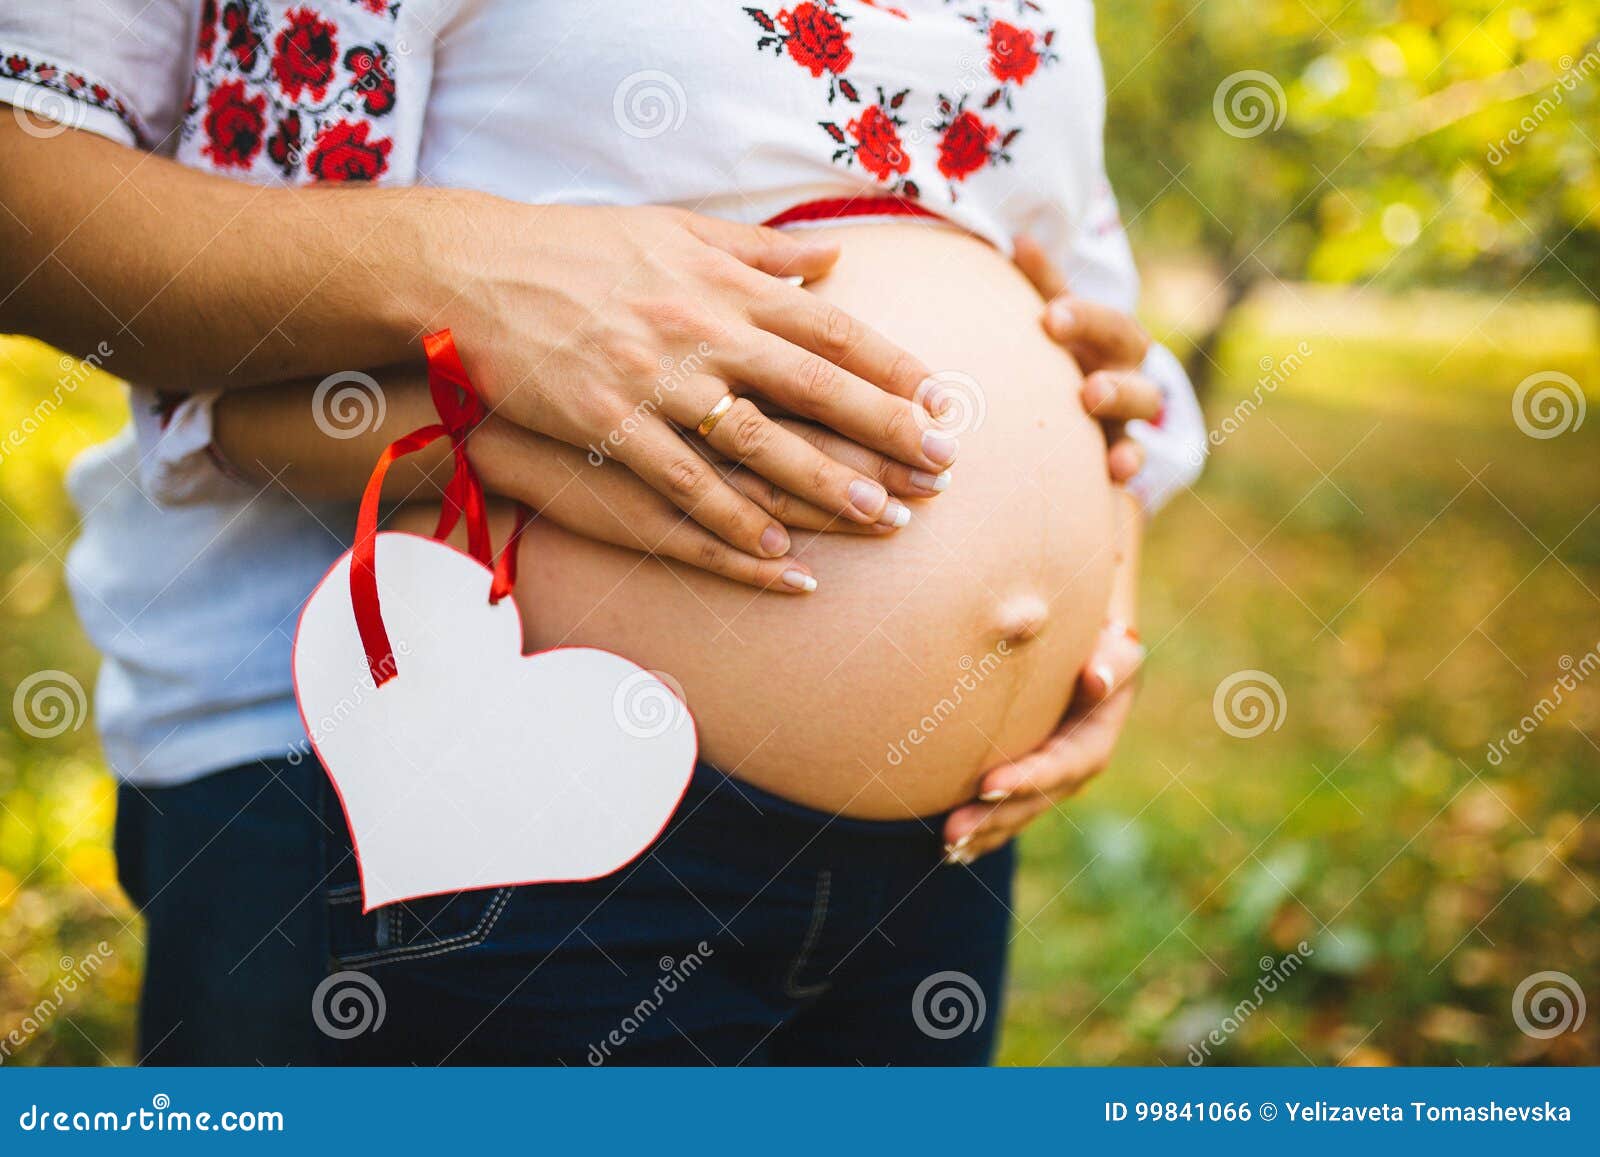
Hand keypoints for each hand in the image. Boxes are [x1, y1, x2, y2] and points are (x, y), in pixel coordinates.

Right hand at [447, 201, 956, 562]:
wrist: (475, 275)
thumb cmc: (578, 251)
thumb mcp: (673, 230)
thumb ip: (756, 249)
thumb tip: (829, 258)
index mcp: (722, 283)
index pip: (829, 327)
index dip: (891, 366)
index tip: (941, 400)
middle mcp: (701, 331)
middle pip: (814, 386)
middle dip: (884, 430)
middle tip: (942, 468)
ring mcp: (656, 382)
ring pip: (759, 445)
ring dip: (826, 486)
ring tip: (885, 521)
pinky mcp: (610, 428)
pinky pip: (685, 486)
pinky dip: (736, 522)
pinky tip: (782, 553)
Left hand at [939, 621, 1145, 861]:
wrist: (1089, 651)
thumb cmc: (1099, 644)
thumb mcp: (1116, 648)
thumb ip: (1112, 663)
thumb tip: (1095, 679)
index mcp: (1093, 741)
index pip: (1061, 766)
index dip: (1027, 779)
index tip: (986, 785)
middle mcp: (1071, 770)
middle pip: (1032, 802)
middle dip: (993, 818)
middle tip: (952, 830)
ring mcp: (1048, 781)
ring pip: (1015, 814)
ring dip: (981, 833)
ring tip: (945, 847)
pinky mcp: (1025, 781)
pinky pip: (1003, 811)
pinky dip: (979, 833)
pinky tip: (948, 851)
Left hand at [1012, 235, 1162, 483]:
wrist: (1083, 405)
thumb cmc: (1061, 353)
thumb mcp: (1055, 318)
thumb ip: (1041, 284)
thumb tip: (1019, 239)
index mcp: (1110, 334)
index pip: (1106, 320)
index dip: (1083, 317)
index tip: (1050, 317)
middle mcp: (1127, 367)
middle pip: (1132, 357)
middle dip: (1106, 352)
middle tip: (1081, 372)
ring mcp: (1128, 411)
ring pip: (1143, 403)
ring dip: (1120, 400)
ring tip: (1093, 399)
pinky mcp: (1122, 450)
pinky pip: (1134, 456)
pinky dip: (1128, 462)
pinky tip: (1116, 471)